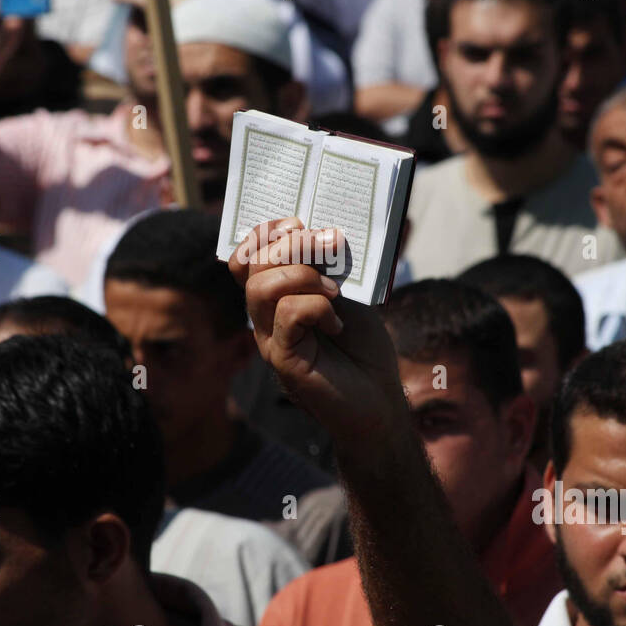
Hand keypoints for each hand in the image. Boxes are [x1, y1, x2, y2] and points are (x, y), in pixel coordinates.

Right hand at [229, 218, 408, 444]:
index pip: (246, 257)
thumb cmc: (364, 350)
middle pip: (252, 265)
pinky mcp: (284, 359)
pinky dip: (318, 308)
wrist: (380, 401)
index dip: (264, 233)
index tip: (299, 223)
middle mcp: (265, 318)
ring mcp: (270, 339)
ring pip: (261, 288)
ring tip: (334, 293)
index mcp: (275, 299)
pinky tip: (337, 325)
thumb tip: (318, 234)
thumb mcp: (348, 297)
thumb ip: (327, 270)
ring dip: (304, 276)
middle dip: (293, 245)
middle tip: (332, 249)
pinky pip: (288, 314)